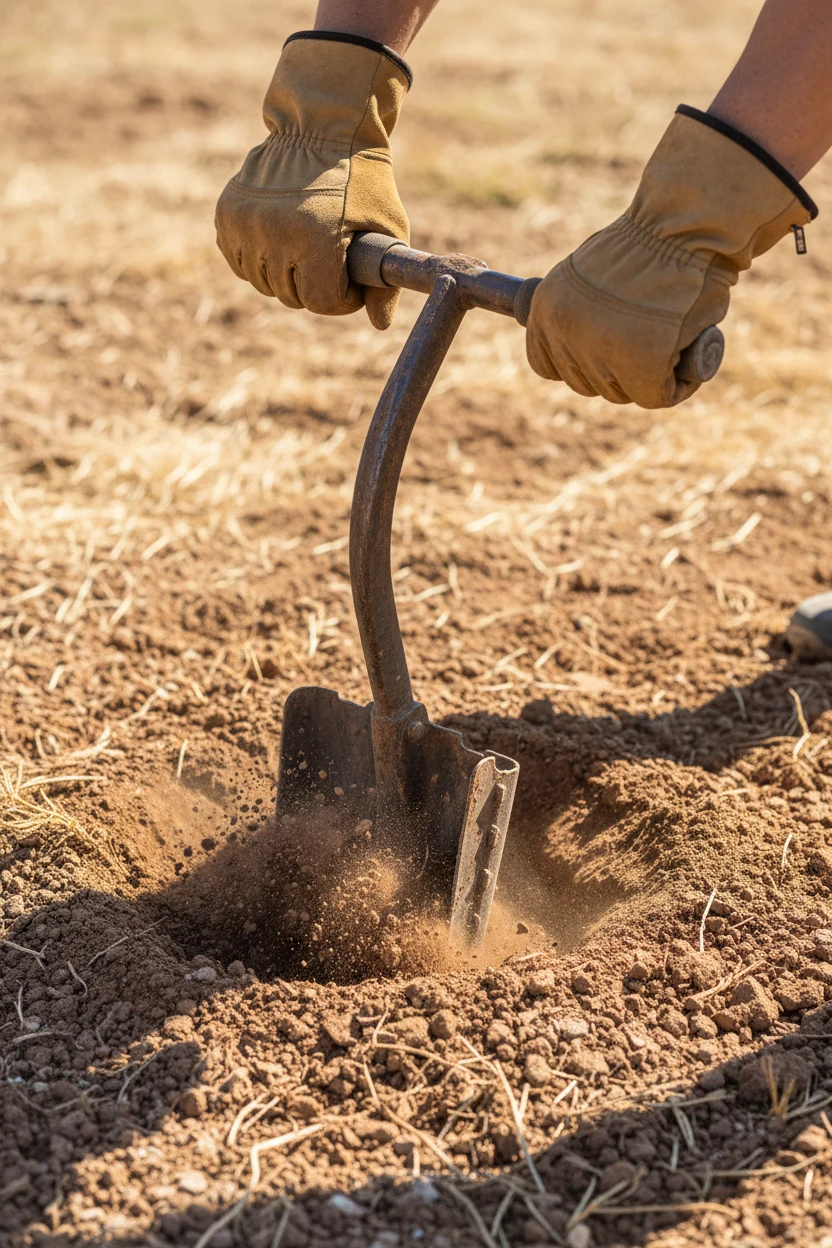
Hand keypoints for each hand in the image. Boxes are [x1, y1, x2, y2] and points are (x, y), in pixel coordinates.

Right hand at [215, 32, 410, 329]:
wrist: (321, 125)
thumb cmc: (363, 179)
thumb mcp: (389, 227)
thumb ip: (386, 282)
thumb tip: (379, 325)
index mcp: (316, 240)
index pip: (320, 302)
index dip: (341, 298)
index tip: (351, 281)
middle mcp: (275, 233)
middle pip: (291, 296)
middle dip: (314, 287)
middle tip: (330, 263)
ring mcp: (247, 223)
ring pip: (262, 283)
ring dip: (285, 276)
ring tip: (305, 252)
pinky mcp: (228, 213)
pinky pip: (239, 261)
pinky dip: (258, 261)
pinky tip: (279, 244)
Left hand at [526, 108, 816, 408]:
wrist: (687, 221)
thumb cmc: (651, 245)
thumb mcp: (592, 278)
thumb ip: (581, 315)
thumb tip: (583, 347)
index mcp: (547, 309)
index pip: (546, 364)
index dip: (580, 361)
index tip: (608, 344)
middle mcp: (565, 332)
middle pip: (586, 383)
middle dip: (619, 368)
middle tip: (651, 332)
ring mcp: (601, 352)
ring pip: (624, 392)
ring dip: (650, 374)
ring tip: (671, 330)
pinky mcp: (643, 365)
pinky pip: (660, 394)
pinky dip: (680, 380)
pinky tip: (690, 348)